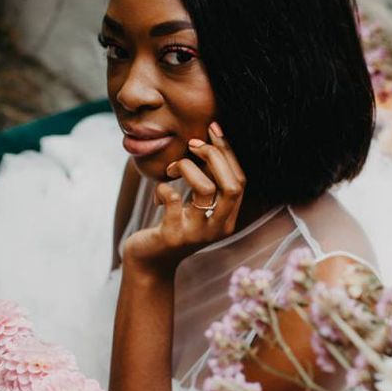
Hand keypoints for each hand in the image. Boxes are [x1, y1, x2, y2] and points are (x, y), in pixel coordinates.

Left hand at [122, 122, 245, 272]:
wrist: (150, 261)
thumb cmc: (173, 224)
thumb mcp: (196, 205)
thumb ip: (208, 180)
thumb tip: (212, 136)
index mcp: (228, 219)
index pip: (241, 181)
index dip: (229, 152)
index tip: (213, 130)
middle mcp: (218, 228)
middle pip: (232, 186)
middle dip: (214, 156)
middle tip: (192, 144)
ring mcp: (197, 234)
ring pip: (204, 189)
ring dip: (185, 167)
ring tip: (171, 169)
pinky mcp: (173, 235)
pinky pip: (171, 197)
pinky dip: (162, 187)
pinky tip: (158, 195)